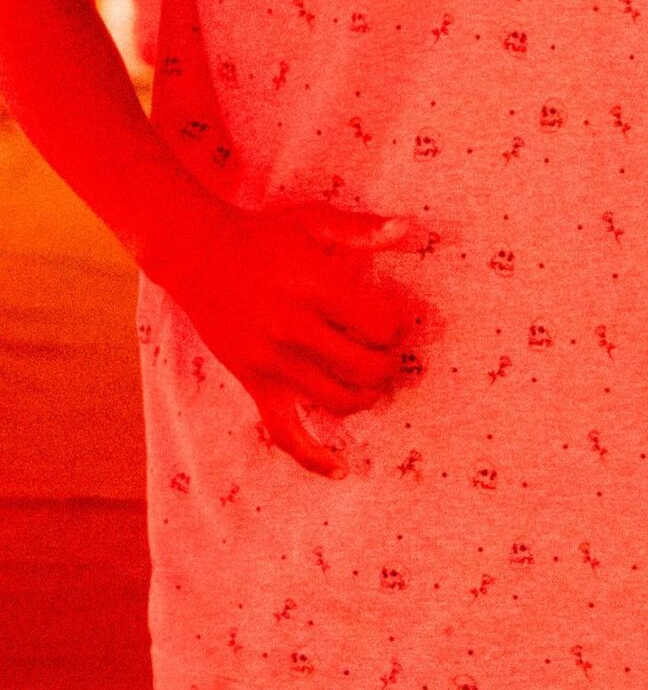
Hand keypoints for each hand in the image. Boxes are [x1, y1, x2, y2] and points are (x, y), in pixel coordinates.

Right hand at [154, 199, 427, 476]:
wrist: (194, 253)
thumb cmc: (261, 234)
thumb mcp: (312, 220)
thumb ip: (362, 230)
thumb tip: (410, 229)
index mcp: (314, 286)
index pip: (380, 325)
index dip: (396, 327)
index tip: (391, 321)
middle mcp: (293, 328)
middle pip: (365, 366)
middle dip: (389, 364)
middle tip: (388, 353)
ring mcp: (271, 360)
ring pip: (338, 400)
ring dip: (367, 395)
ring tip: (371, 381)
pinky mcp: (253, 381)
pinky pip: (285, 431)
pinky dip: (313, 456)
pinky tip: (340, 469)